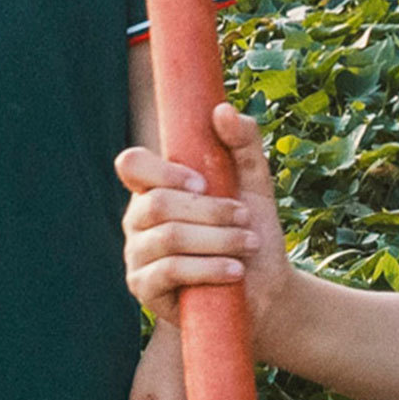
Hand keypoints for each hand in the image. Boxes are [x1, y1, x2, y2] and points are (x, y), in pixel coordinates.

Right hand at [121, 103, 292, 331]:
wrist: (266, 289)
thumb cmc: (252, 232)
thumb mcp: (255, 183)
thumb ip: (243, 143)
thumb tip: (221, 110)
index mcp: (155, 189)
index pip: (132, 165)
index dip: (162, 171)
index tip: (203, 182)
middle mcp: (138, 220)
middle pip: (157, 203)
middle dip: (210, 210)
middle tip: (245, 218)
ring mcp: (137, 255)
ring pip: (167, 237)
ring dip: (216, 239)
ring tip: (247, 245)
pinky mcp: (145, 289)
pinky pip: (168, 271)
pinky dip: (207, 268)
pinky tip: (234, 271)